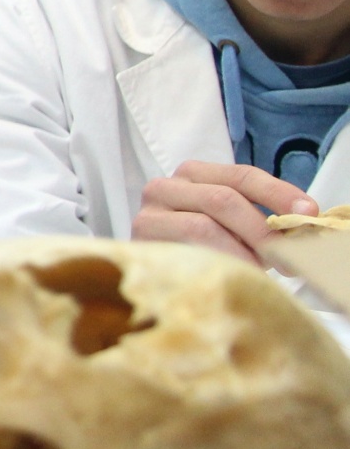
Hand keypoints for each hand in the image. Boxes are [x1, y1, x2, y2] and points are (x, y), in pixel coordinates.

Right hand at [132, 161, 309, 262]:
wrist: (155, 272)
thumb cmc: (202, 247)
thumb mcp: (233, 227)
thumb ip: (260, 220)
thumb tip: (301, 231)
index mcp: (194, 175)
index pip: (241, 175)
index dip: (278, 193)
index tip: (308, 214)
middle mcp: (166, 186)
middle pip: (223, 199)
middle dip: (262, 229)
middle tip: (288, 257)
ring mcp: (150, 214)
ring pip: (203, 226)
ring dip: (240, 251)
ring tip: (260, 272)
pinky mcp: (141, 242)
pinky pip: (184, 251)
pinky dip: (215, 262)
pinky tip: (231, 274)